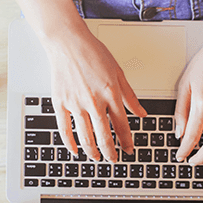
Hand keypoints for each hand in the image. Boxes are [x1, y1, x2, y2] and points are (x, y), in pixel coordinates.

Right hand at [45, 30, 146, 162]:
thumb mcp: (118, 73)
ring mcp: (76, 104)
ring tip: (96, 158)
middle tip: (114, 159)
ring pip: (85, 136)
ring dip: (92, 151)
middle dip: (110, 152)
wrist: (68, 43)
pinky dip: (69, 143)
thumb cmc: (93, 53)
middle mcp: (94, 102)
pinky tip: (75, 151)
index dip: (127, 141)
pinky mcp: (60, 103)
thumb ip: (130, 96)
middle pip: (104, 136)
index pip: (122, 126)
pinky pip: (64, 128)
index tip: (129, 149)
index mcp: (111, 94)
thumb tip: (141, 113)